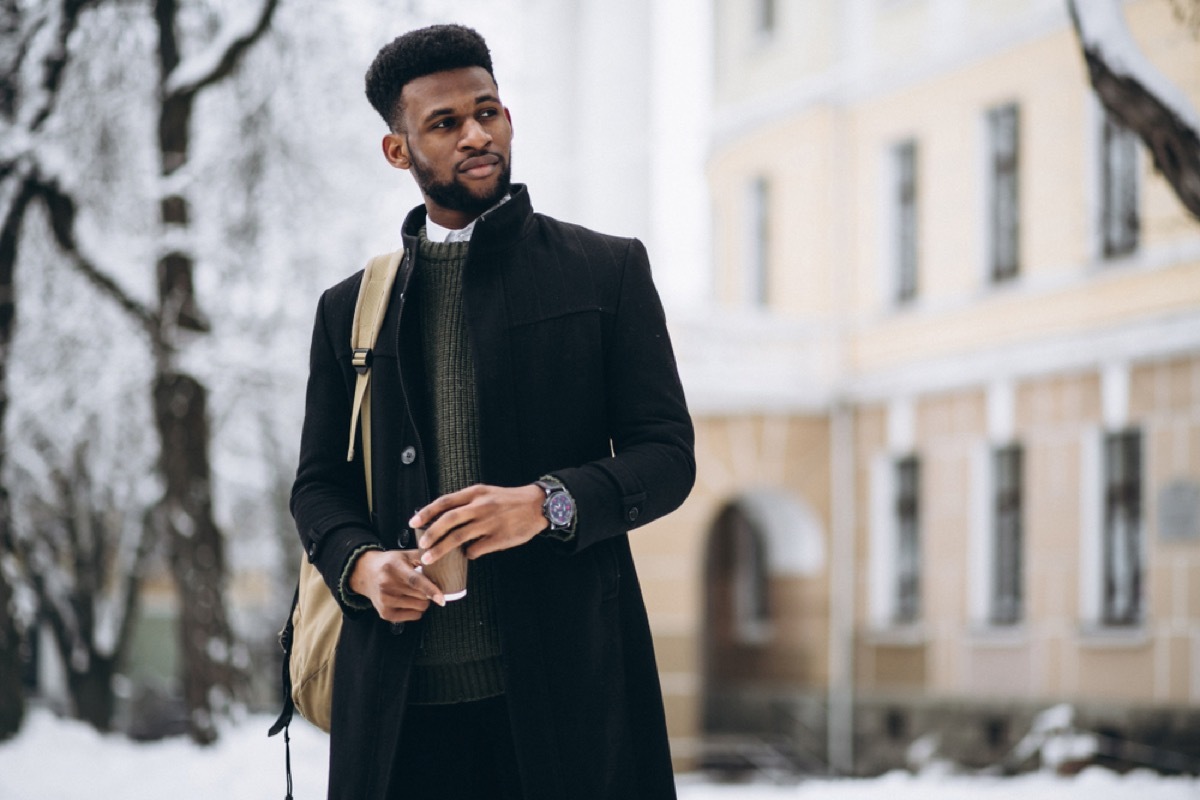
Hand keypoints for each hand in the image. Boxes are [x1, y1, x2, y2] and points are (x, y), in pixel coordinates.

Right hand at [349, 549, 444, 622]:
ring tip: (414, 592)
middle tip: (422, 586)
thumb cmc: (389, 563)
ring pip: (419, 607)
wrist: (365, 573)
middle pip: (421, 596)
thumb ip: (422, 557)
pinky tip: (409, 601)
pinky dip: (416, 610)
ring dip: (423, 601)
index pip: (415, 581)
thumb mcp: (404, 555)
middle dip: (428, 592)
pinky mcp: (385, 613)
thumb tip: (441, 561)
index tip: (441, 598)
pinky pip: (413, 616)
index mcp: (394, 568)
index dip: (430, 590)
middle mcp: (387, 585)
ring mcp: (385, 601)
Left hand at [411, 483, 545, 564]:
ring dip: (441, 549)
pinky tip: (468, 555)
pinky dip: (468, 554)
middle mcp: (481, 506)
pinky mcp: (498, 538)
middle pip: (448, 520)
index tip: (413, 522)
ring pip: (458, 538)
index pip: (445, 501)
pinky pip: (476, 549)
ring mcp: (490, 522)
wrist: (537, 505)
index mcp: (475, 493)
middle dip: (431, 534)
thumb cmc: (509, 501)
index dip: (427, 512)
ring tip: (429, 558)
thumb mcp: (486, 494)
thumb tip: (443, 520)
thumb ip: (467, 503)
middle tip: (420, 545)